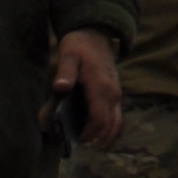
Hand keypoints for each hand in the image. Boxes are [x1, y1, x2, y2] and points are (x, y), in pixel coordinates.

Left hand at [51, 28, 121, 147]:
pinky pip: (116, 114)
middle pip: (108, 123)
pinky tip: (100, 135)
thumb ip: (65, 71)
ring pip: (116, 121)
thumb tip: (61, 87)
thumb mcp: (69, 54)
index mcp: (100, 85)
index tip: (73, 139)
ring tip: (91, 144)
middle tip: (76, 143)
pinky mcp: (115, 92)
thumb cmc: (80, 45)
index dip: (88, 132)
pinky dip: (110, 127)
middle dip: (94, 136)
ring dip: (105, 134)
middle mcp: (112, 92)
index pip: (99, 118)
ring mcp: (116, 92)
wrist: (96, 33)